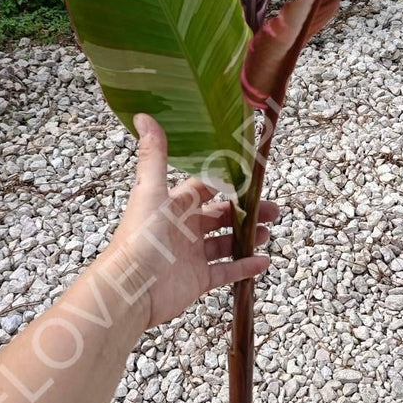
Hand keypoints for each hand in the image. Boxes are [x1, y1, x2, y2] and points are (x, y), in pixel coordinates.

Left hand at [100, 114, 276, 329]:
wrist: (131, 288)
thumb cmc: (139, 237)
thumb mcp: (151, 191)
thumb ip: (154, 155)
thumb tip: (143, 115)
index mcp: (175, 205)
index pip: (205, 188)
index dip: (227, 183)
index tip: (251, 178)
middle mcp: (184, 228)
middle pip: (221, 215)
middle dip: (246, 211)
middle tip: (271, 209)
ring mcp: (192, 256)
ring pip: (226, 243)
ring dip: (248, 237)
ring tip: (268, 232)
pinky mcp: (198, 280)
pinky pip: (226, 272)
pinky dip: (244, 268)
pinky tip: (263, 262)